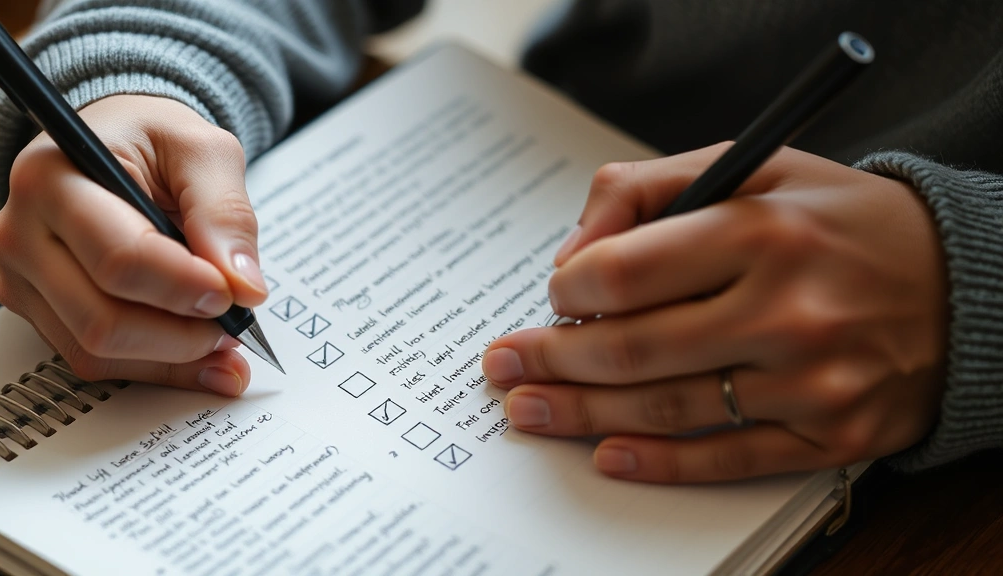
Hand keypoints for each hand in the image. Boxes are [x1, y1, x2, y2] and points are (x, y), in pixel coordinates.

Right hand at [0, 95, 266, 395]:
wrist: (115, 143)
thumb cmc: (152, 140)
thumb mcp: (203, 150)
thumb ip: (226, 212)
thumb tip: (244, 285)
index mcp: (53, 178)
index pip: (120, 258)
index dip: (185, 287)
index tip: (235, 294)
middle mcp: (24, 233)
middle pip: (102, 319)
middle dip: (182, 334)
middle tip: (237, 324)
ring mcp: (25, 279)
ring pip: (97, 351)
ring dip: (173, 360)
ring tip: (227, 344)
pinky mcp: (41, 311)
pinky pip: (96, 362)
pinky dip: (156, 368)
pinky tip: (201, 358)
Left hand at [482, 144, 948, 482]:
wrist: (960, 282)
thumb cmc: (839, 221)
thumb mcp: (755, 167)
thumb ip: (651, 189)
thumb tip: (573, 253)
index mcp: (763, 232)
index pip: (629, 270)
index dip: (571, 289)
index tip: (553, 296)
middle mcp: (789, 310)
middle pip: (633, 347)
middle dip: (552, 358)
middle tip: (504, 365)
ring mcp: (812, 382)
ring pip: (667, 407)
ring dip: (582, 413)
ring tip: (528, 409)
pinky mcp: (831, 434)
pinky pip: (728, 458)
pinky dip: (659, 462)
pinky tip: (606, 455)